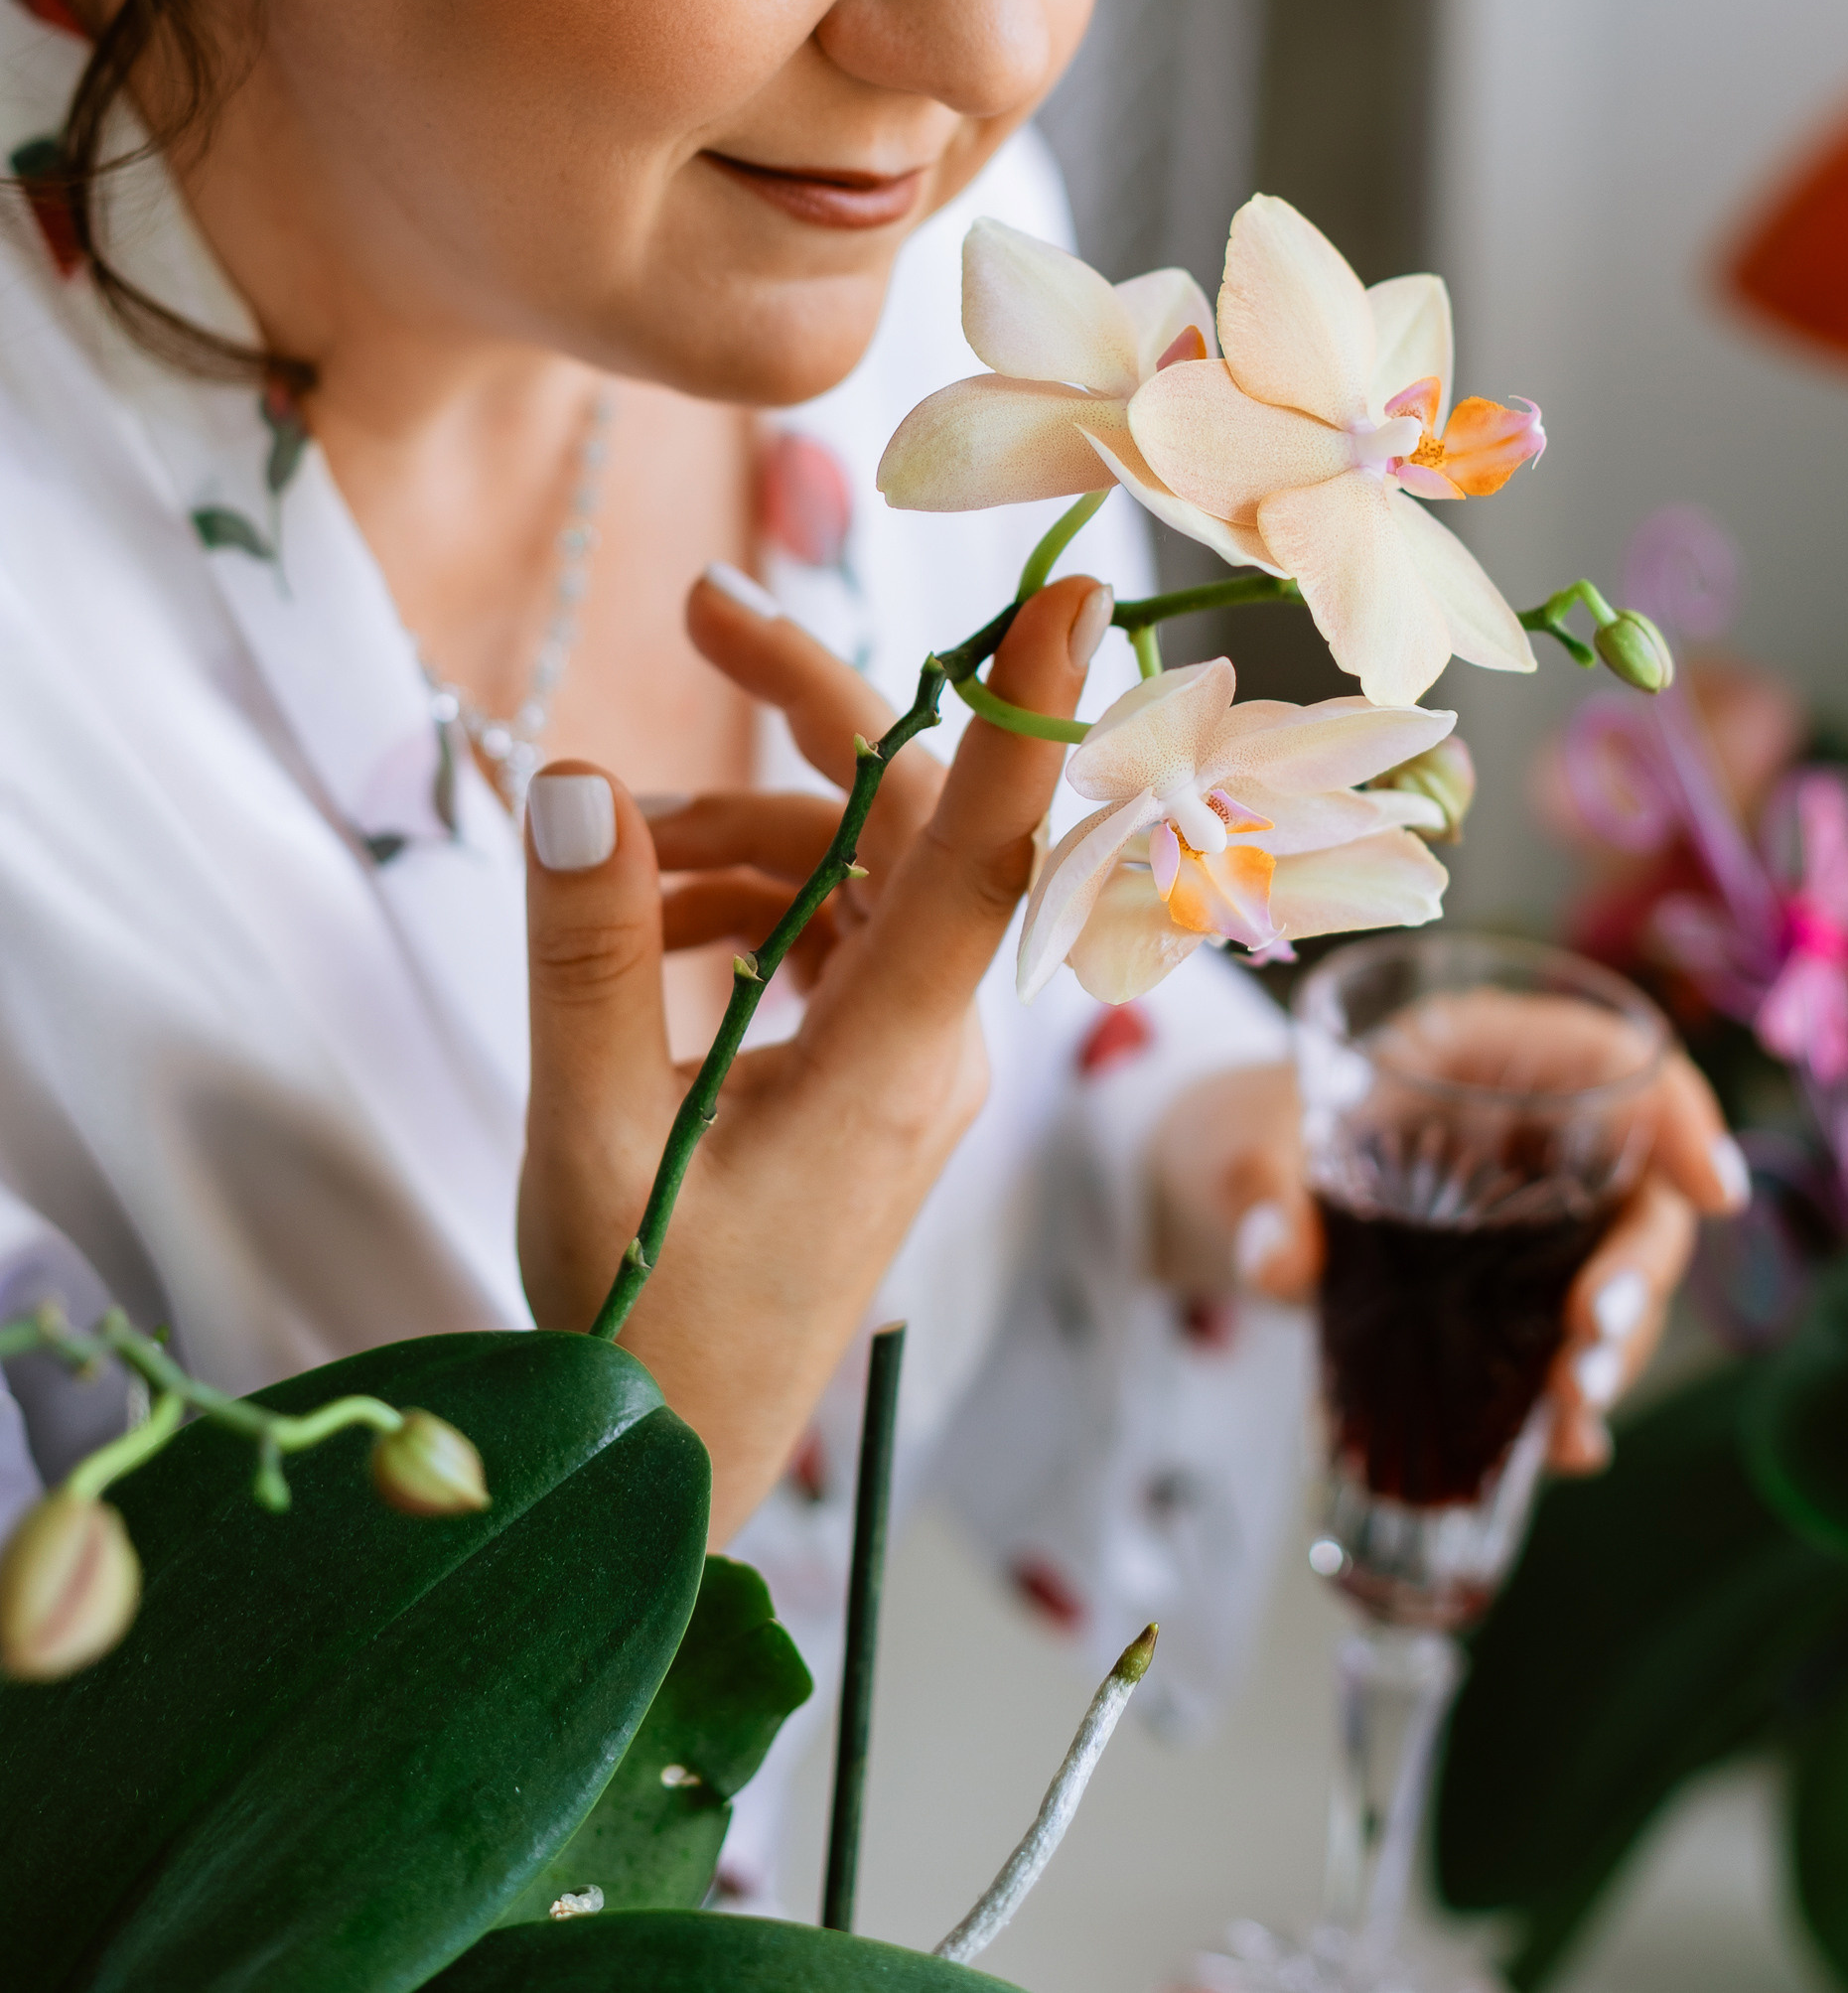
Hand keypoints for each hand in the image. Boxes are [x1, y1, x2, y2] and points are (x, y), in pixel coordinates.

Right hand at [517, 568, 1112, 1546]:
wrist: (679, 1464)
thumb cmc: (645, 1328)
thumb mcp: (594, 1138)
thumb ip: (589, 958)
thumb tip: (575, 779)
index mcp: (896, 1058)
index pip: (985, 851)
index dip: (1028, 710)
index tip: (1069, 587)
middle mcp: (934, 1045)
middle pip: (906, 822)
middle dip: (805, 710)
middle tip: (699, 616)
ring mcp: (914, 1063)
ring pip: (855, 876)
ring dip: (737, 837)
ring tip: (611, 871)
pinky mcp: (879, 1082)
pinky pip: (832, 940)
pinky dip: (741, 907)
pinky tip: (643, 936)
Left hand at [1144, 1045, 1745, 1471]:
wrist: (1229, 1189)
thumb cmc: (1252, 1130)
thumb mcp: (1244, 1146)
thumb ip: (1260, 1191)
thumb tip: (1276, 1259)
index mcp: (1479, 1052)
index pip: (1613, 1057)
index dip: (1680, 1114)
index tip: (1715, 1192)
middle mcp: (1529, 1135)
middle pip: (1634, 1189)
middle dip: (1639, 1270)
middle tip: (1594, 1336)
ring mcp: (1531, 1222)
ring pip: (1613, 1278)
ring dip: (1612, 1350)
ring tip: (1571, 1419)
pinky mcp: (1512, 1300)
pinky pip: (1564, 1344)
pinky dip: (1567, 1399)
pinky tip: (1559, 1450)